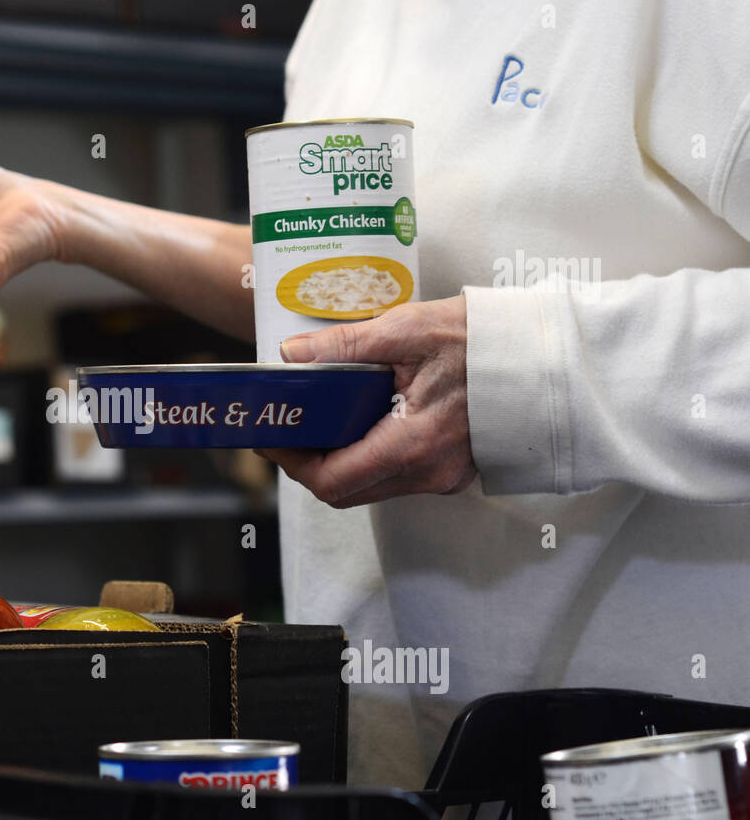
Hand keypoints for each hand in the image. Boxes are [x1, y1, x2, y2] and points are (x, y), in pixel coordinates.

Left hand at [258, 296, 475, 507]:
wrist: (545, 353)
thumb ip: (344, 346)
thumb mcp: (407, 330)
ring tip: (321, 416)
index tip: (273, 435)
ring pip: (370, 485)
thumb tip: (292, 355)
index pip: (332, 481)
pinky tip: (361, 418)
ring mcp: (443, 476)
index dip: (292, 462)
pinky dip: (369, 453)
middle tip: (290, 424)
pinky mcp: (452, 470)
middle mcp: (428, 473)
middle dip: (309, 460)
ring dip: (339, 457)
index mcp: (413, 444)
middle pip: (346, 489)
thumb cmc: (483, 339)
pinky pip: (396, 475)